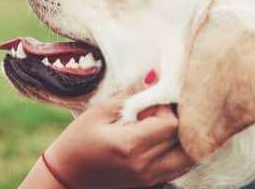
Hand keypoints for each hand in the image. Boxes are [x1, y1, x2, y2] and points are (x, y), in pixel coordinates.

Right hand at [43, 80, 194, 187]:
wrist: (66, 177)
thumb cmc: (77, 142)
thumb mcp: (98, 113)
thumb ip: (130, 96)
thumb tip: (155, 77)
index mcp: (129, 145)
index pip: (171, 123)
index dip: (165, 108)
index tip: (150, 104)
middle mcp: (144, 165)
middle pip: (185, 140)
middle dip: (178, 121)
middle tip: (160, 113)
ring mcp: (149, 178)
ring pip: (189, 157)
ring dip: (183, 138)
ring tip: (164, 126)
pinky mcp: (150, 183)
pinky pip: (180, 168)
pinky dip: (180, 152)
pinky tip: (163, 140)